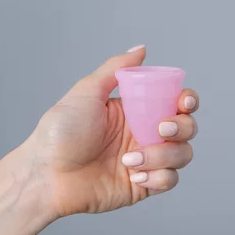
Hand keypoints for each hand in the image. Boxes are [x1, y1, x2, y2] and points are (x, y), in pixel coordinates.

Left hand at [27, 46, 198, 217]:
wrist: (46, 174)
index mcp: (136, 110)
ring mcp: (147, 160)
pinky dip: (158, 177)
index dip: (188, 100)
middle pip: (187, 127)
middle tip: (161, 129)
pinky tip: (133, 175)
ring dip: (164, 156)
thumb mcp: (87, 91)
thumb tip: (142, 49)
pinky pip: (169, 180)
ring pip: (182, 155)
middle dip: (182, 127)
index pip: (175, 102)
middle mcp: (145, 133)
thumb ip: (116, 68)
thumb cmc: (60, 131)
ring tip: (130, 159)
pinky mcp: (144, 185)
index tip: (183, 102)